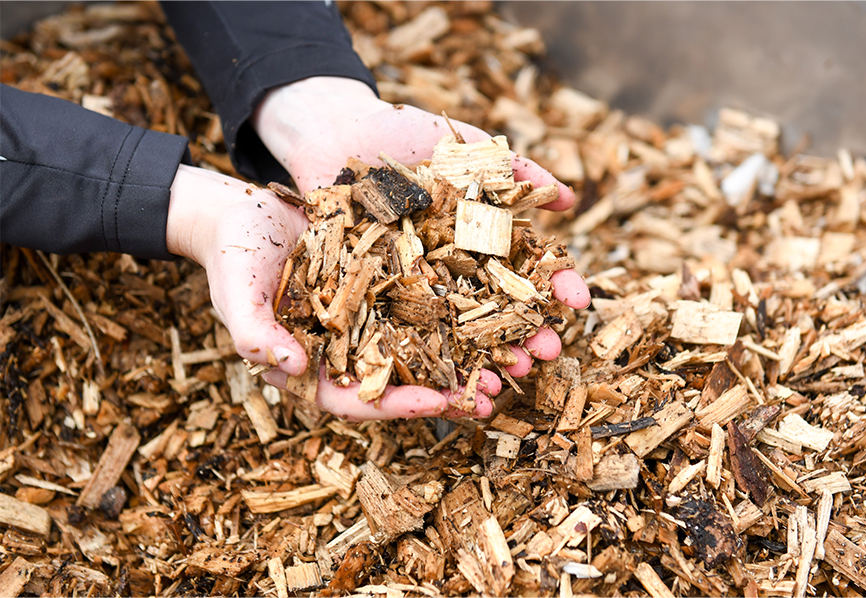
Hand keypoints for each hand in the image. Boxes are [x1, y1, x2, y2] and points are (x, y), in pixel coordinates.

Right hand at [166, 165, 500, 419]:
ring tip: (516, 355)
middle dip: (451, 389)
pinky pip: (431, 298)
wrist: (244, 212)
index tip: (438, 402)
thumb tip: (293, 371)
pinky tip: (502, 299)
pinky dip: (464, 302)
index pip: (359, 400)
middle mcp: (352, 348)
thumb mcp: (237, 295)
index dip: (398, 404)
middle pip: (405, 380)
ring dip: (471, 352)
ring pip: (427, 343)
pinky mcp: (390, 282)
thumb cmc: (233, 259)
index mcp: (315, 368)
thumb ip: (256, 336)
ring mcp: (374, 317)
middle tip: (497, 392)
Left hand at [247, 77, 590, 419]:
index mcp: (481, 236)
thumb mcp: (467, 147)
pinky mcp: (376, 292)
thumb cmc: (404, 134)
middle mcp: (453, 265)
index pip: (529, 267)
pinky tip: (444, 383)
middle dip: (527, 334)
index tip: (578, 302)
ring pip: (455, 329)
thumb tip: (570, 199)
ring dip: (482, 359)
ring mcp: (416, 281)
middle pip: (499, 309)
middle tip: (547, 353)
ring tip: (503, 380)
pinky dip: (425, 359)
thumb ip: (518, 170)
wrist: (334, 132)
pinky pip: (403, 330)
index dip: (556, 285)